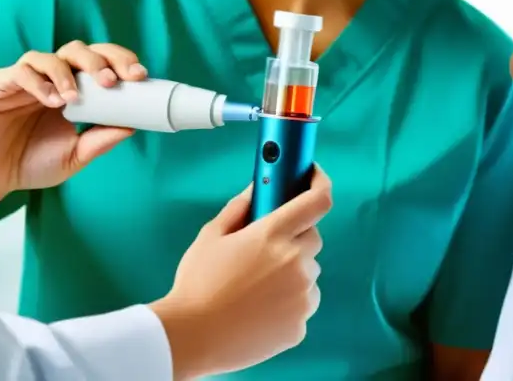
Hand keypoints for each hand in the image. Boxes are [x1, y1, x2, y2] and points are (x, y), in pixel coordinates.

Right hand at [0, 41, 146, 202]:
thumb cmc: (34, 163)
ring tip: (73, 99)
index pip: (101, 61)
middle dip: (100, 61)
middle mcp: (51, 77)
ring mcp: (25, 78)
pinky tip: (50, 101)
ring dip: (67, 73)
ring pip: (50, 56)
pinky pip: (21, 71)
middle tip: (111, 81)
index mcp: (74, 88)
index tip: (139, 76)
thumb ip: (100, 140)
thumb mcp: (76, 155)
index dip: (121, 62)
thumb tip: (133, 125)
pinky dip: (39, 82)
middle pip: (78, 50)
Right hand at [151, 167, 332, 379]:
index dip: (320, 182)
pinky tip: (260, 308)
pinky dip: (289, 301)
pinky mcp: (301, 324)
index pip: (317, 200)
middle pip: (312, 237)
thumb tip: (258, 189)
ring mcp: (302, 294)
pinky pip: (303, 302)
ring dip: (292, 271)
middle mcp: (295, 261)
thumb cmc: (198, 284)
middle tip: (267, 249)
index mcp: (273, 234)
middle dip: (295, 236)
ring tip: (256, 286)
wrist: (192, 337)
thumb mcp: (211, 236)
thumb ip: (240, 208)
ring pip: (308, 272)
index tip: (314, 176)